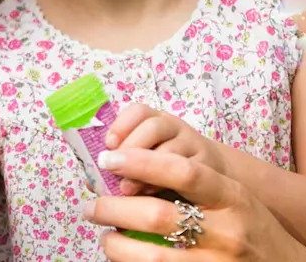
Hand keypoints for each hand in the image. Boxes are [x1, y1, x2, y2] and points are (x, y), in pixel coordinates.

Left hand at [85, 148, 305, 260]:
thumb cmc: (253, 228)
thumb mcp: (235, 198)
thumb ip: (196, 185)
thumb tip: (134, 170)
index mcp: (232, 198)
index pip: (183, 172)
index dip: (142, 162)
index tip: (110, 158)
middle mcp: (226, 233)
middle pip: (159, 216)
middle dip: (115, 208)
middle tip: (92, 205)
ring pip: (152, 258)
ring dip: (118, 247)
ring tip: (105, 238)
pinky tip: (122, 258)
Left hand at [106, 104, 229, 194]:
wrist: (213, 178)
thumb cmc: (167, 172)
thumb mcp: (144, 163)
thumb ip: (121, 168)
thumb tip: (92, 183)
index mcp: (156, 122)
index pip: (140, 111)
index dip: (122, 124)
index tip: (108, 144)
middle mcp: (175, 129)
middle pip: (154, 127)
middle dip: (131, 148)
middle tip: (113, 169)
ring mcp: (192, 146)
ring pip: (170, 149)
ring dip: (145, 169)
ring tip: (127, 188)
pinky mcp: (207, 167)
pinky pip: (187, 170)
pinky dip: (165, 183)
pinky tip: (152, 195)